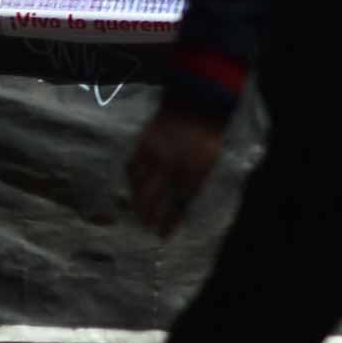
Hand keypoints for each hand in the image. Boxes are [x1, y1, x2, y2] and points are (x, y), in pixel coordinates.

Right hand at [127, 106, 227, 236]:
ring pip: (139, 185)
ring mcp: (154, 154)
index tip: (162, 236)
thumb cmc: (206, 139)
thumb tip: (182, 208)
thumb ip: (195, 186)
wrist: (195, 106)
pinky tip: (133, 188)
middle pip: (154, 198)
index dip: (168, 222)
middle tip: (146, 227)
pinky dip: (132, 181)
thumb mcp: (209, 165)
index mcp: (191, 172)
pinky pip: (132, 167)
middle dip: (149, 216)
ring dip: (137, 201)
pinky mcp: (143, 144)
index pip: (177, 204)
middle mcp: (170, 165)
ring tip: (138, 212)